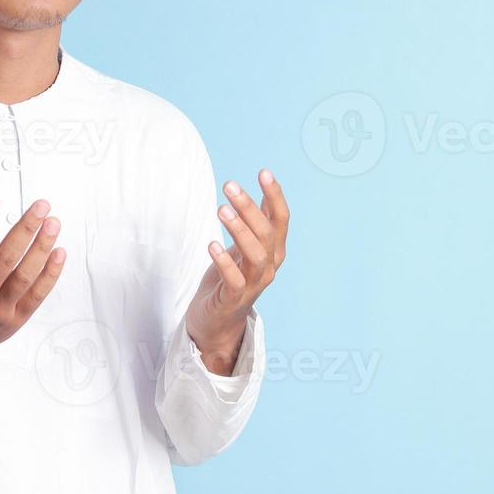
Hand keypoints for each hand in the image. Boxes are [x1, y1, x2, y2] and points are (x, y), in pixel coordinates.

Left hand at [185, 168, 288, 373]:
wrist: (216, 321)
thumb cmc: (230, 279)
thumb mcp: (245, 247)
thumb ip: (257, 225)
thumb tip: (264, 194)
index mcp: (274, 250)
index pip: (281, 219)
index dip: (275, 195)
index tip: (263, 172)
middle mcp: (269, 266)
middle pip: (267, 232)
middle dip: (250, 207)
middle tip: (229, 185)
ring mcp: (254, 284)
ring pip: (256, 254)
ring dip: (240, 230)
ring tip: (221, 209)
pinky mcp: (235, 299)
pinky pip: (235, 280)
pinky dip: (225, 261)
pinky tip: (212, 244)